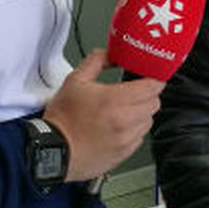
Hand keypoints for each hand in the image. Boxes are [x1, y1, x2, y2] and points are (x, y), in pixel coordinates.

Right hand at [42, 49, 163, 181]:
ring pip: (149, 121)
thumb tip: (108, 54)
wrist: (54, 150)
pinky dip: (134, 131)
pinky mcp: (124, 153)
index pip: (153, 87)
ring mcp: (126, 139)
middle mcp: (125, 120)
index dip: (154, 79)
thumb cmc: (62, 119)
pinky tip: (119, 127)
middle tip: (136, 92)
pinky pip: (140, 138)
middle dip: (148, 95)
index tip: (150, 77)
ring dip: (141, 114)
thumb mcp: (75, 81)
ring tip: (124, 111)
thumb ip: (95, 62)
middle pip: (154, 104)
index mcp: (115, 100)